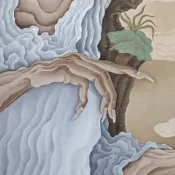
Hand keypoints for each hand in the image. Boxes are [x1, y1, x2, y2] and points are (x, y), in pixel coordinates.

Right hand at [27, 52, 150, 120]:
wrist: (29, 77)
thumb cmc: (49, 81)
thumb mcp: (70, 80)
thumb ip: (84, 80)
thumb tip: (99, 92)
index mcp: (85, 60)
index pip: (110, 66)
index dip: (128, 71)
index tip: (146, 77)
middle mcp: (82, 58)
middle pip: (107, 75)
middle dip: (114, 95)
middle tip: (115, 115)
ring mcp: (75, 62)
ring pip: (99, 80)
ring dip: (103, 100)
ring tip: (101, 116)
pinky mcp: (67, 70)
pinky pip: (84, 85)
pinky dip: (84, 100)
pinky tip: (78, 112)